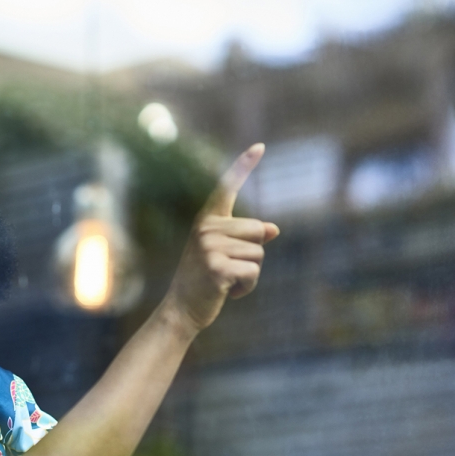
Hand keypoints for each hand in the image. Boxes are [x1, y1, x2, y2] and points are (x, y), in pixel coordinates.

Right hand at [166, 143, 278, 333]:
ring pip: (258, 253)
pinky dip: (248, 287)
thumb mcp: (223, 255)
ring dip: (250, 273)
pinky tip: (229, 292)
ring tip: (226, 282)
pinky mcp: (217, 267)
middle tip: (227, 270)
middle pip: (257, 231)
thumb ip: (245, 239)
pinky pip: (253, 271)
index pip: (226, 188)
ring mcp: (209, 248)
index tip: (260, 146)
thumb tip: (273, 230)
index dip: (243, 165)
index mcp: (206, 221)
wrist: (181, 309)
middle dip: (252, 254)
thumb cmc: (204, 281)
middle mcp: (206, 229)